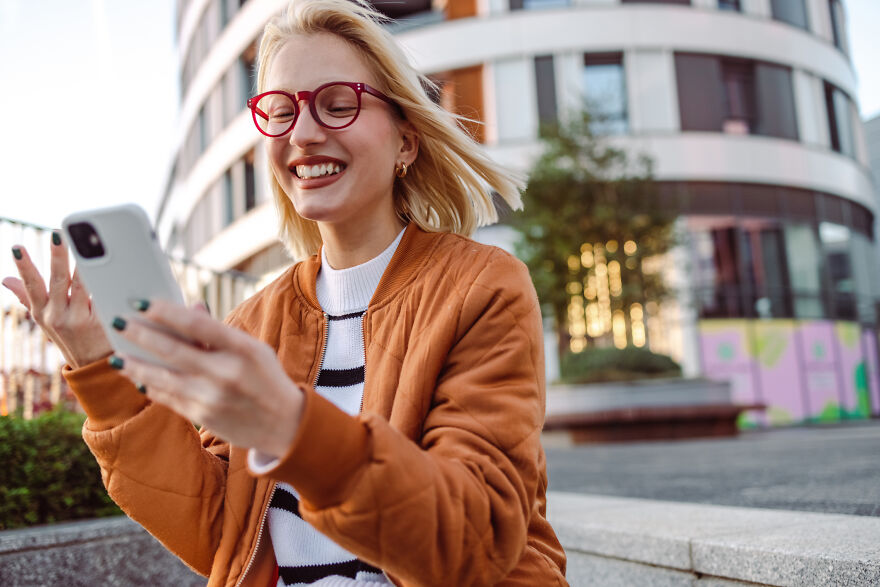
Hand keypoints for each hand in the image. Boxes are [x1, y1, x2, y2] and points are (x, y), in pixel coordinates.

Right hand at [2, 235, 112, 368]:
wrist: (94, 365)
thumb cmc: (70, 335)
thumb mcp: (44, 319)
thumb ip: (28, 297)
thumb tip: (5, 279)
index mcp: (42, 312)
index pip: (31, 285)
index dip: (23, 266)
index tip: (16, 247)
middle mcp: (58, 315)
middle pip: (58, 281)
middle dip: (57, 256)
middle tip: (58, 235)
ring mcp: (79, 320)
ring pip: (82, 286)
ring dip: (83, 265)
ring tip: (86, 245)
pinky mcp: (100, 322)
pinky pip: (102, 297)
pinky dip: (105, 282)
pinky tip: (111, 267)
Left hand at [111, 299, 304, 456]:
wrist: (285, 425)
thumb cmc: (266, 379)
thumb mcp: (253, 349)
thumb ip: (218, 332)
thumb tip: (188, 308)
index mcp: (243, 349)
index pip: (197, 325)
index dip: (166, 312)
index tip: (143, 302)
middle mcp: (226, 373)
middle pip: (173, 350)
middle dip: (140, 334)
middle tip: (118, 321)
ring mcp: (212, 398)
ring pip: (162, 378)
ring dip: (135, 365)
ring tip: (116, 354)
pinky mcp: (202, 417)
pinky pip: (167, 398)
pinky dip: (150, 386)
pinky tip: (136, 376)